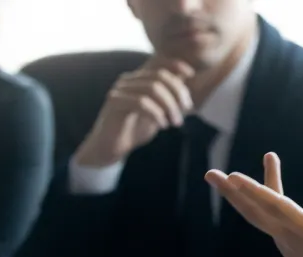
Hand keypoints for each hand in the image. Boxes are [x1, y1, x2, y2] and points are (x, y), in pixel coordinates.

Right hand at [74, 57, 194, 166]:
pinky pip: (141, 103)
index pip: (157, 62)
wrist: (111, 147)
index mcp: (138, 79)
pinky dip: (157, 114)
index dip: (175, 64)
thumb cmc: (135, 129)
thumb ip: (169, 94)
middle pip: (159, 76)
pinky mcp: (114, 103)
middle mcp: (127, 80)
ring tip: (175, 123)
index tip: (191, 73)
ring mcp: (119, 90)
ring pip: (152, 89)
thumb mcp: (159, 110)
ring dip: (170, 106)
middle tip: (185, 111)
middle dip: (177, 93)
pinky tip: (163, 125)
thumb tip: (186, 75)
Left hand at [206, 153, 302, 256]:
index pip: (276, 206)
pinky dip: (265, 211)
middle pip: (255, 214)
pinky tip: (267, 200)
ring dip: (248, 198)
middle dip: (232, 193)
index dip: (254, 189)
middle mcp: (294, 243)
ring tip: (235, 178)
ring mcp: (292, 253)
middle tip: (210, 174)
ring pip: (263, 221)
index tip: (233, 176)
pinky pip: (274, 230)